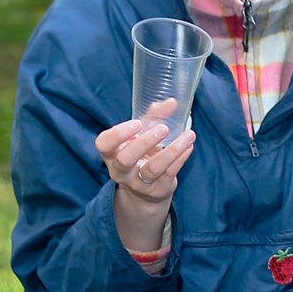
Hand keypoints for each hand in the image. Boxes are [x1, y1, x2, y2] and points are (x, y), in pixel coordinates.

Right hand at [96, 104, 195, 251]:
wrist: (146, 189)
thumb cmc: (140, 154)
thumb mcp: (140, 136)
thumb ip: (153, 117)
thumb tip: (171, 102)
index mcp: (111, 153)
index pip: (104, 144)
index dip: (117, 134)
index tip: (136, 124)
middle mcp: (120, 170)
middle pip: (126, 158)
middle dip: (145, 142)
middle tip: (163, 128)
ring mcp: (138, 182)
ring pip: (152, 169)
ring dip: (172, 151)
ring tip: (188, 135)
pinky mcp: (157, 189)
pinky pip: (169, 174)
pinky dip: (180, 158)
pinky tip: (188, 146)